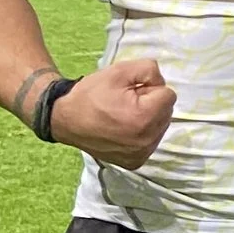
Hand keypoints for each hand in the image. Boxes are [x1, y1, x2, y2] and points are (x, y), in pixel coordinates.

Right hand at [51, 59, 176, 168]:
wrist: (65, 119)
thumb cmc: (92, 94)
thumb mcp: (120, 71)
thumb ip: (149, 70)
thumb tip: (162, 83)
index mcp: (144, 117)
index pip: (168, 95)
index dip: (149, 87)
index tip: (130, 91)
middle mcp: (146, 140)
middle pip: (166, 112)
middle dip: (151, 103)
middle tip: (126, 102)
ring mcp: (141, 154)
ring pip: (161, 127)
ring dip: (149, 119)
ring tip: (124, 115)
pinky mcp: (135, 162)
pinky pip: (151, 141)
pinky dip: (142, 133)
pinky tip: (124, 129)